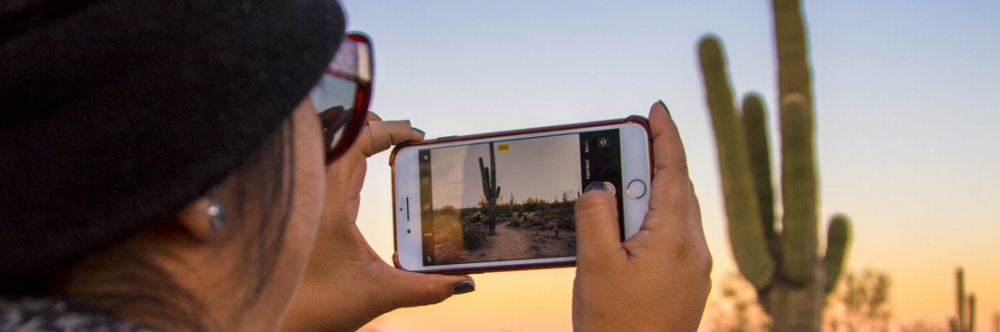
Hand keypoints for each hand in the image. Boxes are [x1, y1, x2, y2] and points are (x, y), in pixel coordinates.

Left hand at [280, 113, 473, 331]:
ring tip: (387, 144)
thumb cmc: (316, 307)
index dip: (390, 129)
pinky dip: (346, 160)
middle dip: (374, 128)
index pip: (358, 140)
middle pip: (340, 134)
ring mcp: (305, 199)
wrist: (278, 325)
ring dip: (356, 141)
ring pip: (328, 149)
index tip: (416, 136)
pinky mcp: (304, 212)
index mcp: (330, 200)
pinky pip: (324, 169)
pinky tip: (364, 175)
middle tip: (406, 138)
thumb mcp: (380, 294)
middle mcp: (313, 192)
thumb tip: (462, 282)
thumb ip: (426, 288)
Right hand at [571, 102, 711, 330]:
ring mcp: (694, 270)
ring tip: (618, 185)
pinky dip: (653, 221)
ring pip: (676, 214)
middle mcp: (693, 250)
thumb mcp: (596, 265)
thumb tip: (599, 184)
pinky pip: (674, 238)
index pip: (674, 171)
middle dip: (653, 162)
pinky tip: (627, 231)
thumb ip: (596, 216)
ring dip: (651, 193)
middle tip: (626, 142)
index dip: (665, 135)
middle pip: (677, 190)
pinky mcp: (687, 286)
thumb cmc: (616, 326)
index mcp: (675, 238)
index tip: (655, 109)